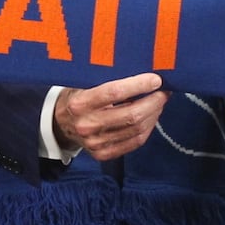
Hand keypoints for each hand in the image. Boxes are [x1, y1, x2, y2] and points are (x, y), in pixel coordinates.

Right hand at [53, 72, 168, 160]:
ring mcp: (95, 143)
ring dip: (154, 114)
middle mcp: (86, 125)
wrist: (60, 124)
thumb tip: (142, 69)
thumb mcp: (83, 82)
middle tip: (164, 91)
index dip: (139, 85)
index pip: (114, 92)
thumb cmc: (77, 96)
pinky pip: (135, 142)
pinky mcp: (103, 154)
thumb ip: (107, 78)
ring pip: (136, 129)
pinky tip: (151, 116)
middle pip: (131, 115)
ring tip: (159, 101)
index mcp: (79, 103)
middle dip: (154, 101)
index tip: (156, 79)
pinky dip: (148, 128)